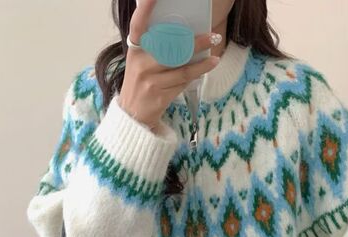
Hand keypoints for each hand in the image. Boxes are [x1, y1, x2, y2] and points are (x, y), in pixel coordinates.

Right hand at [118, 0, 220, 131]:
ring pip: (181, 68)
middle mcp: (140, 63)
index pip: (138, 25)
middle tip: (212, 35)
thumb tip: (183, 34)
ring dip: (202, 63)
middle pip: (171, 49)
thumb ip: (155, 47)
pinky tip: (206, 69)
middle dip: (194, 43)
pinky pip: (182, 82)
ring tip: (215, 56)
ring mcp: (149, 80)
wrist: (132, 115)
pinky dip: (195, 75)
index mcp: (134, 49)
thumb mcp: (140, 61)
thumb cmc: (140, 83)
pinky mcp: (159, 95)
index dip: (145, 9)